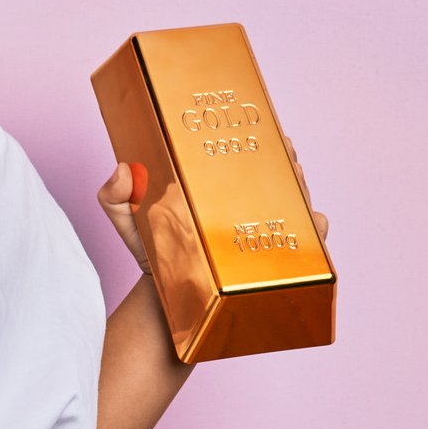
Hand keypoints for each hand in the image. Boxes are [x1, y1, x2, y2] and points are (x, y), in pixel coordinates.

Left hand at [98, 136, 329, 272]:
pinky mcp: (270, 263)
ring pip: (297, 203)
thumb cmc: (150, 254)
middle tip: (285, 151)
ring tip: (297, 177)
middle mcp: (246, 206)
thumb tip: (123, 169)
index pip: (248, 155)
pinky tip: (312, 222)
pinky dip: (314, 230)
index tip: (267, 126)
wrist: (164, 301)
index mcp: (217, 187)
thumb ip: (113, 196)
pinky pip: (304, 244)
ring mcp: (261, 232)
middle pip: (279, 175)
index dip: (264, 137)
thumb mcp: (126, 220)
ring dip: (302, 188)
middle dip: (287, 159)